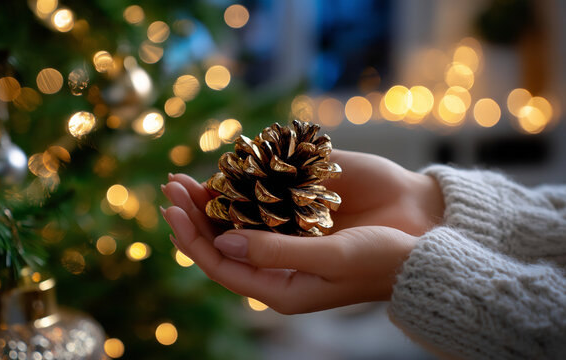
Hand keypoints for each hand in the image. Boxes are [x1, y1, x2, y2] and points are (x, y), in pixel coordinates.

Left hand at [160, 150, 443, 313]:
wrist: (426, 230)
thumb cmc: (382, 257)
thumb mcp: (330, 261)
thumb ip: (276, 254)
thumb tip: (223, 241)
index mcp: (279, 285)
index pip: (222, 266)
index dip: (193, 239)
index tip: (172, 211)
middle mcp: (277, 256)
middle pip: (222, 237)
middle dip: (194, 213)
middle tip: (170, 185)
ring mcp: (288, 227)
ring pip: (238, 213)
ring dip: (211, 195)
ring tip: (184, 177)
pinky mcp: (302, 201)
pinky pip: (264, 190)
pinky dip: (243, 179)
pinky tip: (225, 167)